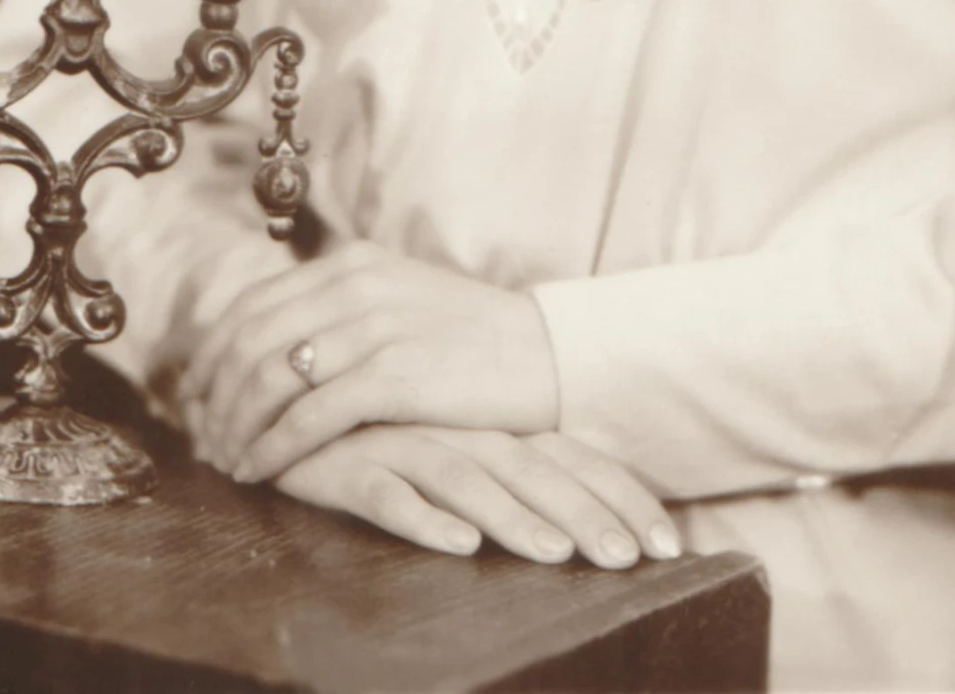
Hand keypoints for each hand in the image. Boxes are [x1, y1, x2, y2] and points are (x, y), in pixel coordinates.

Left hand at [181, 239, 559, 482]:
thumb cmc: (470, 340)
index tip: (197, 400)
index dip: (213, 358)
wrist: (545, 353)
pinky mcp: (393, 374)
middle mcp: (354, 284)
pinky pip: (308, 417)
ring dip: (236, 429)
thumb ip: (341, 312)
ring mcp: (372, 327)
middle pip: (249, 342)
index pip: (252, 306)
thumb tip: (276, 347)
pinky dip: (273, 448)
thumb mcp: (399, 302)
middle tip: (205, 442)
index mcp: (350, 263)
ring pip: (269, 379)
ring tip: (228, 463)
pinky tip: (262, 472)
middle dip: (215, 398)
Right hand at [273, 424, 682, 569]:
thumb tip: (582, 524)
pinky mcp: (344, 460)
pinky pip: (384, 491)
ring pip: (468, 478)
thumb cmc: (383, 433)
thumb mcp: (456, 448)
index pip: (571, 458)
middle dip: (584, 514)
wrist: (286, 394)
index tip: (668, 544)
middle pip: (533, 470)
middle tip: (627, 560)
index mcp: (492, 426)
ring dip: (513, 517)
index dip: (619, 497)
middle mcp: (458, 428)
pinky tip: (457, 543)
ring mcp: (402, 440)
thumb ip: (510, 474)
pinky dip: (422, 516)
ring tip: (554, 553)